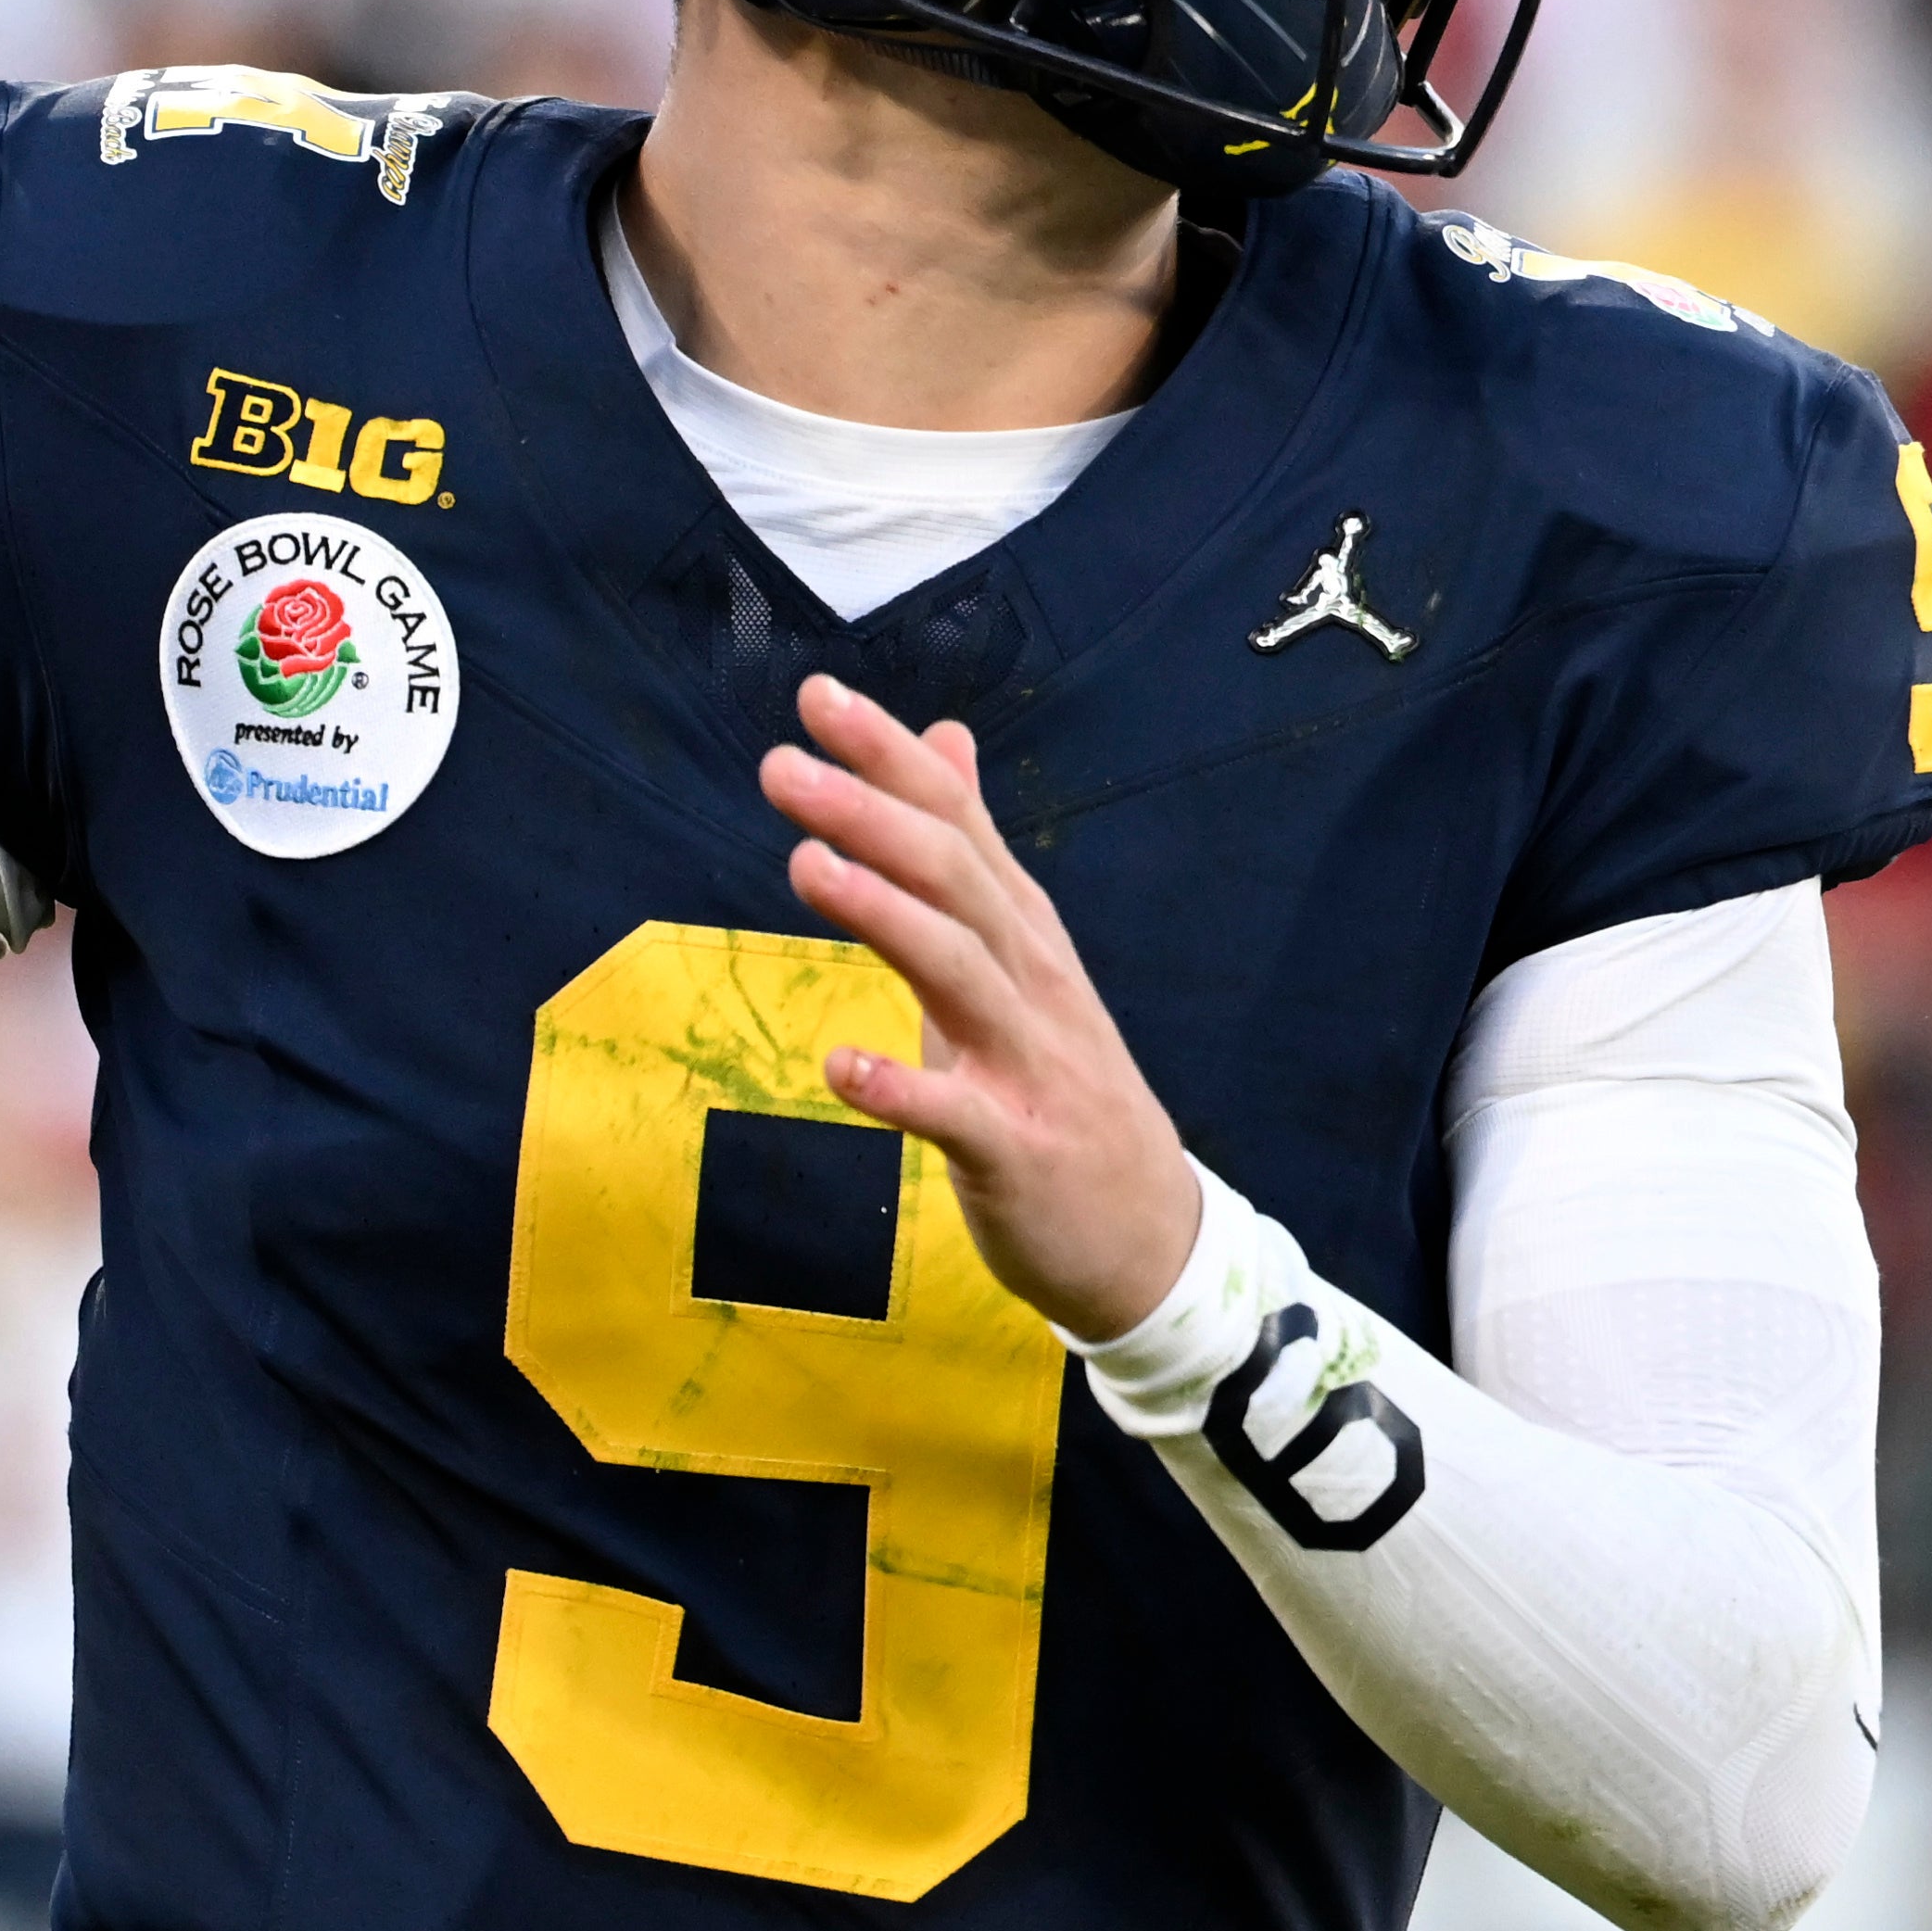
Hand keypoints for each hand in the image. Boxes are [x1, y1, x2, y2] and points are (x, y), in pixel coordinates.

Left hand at [760, 675, 1201, 1340]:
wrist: (1148, 1233)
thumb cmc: (1063, 1084)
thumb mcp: (1022, 956)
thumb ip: (973, 853)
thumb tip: (944, 738)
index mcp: (1024, 933)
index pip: (958, 821)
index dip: (891, 757)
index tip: (816, 696)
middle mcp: (1033, 982)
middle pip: (956, 879)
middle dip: (871, 814)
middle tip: (783, 765)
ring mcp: (1029, 1065)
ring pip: (960, 972)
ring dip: (885, 916)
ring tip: (807, 866)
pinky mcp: (1016, 1150)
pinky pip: (955, 1116)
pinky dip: (899, 1089)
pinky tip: (839, 1067)